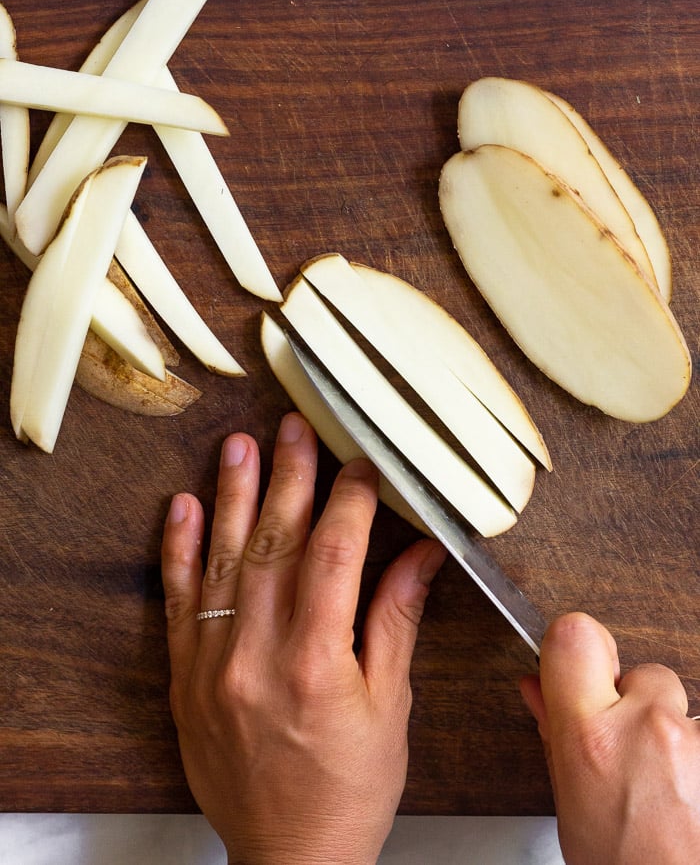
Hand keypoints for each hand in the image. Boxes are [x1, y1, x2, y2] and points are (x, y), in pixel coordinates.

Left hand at [161, 412, 445, 864]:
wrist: (289, 856)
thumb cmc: (349, 790)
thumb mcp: (390, 707)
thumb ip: (395, 621)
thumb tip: (421, 555)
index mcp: (317, 664)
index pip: (333, 556)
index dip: (350, 501)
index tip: (362, 465)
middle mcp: (258, 656)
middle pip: (274, 545)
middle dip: (289, 478)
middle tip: (295, 428)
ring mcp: (213, 664)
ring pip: (223, 561)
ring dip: (233, 497)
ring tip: (240, 446)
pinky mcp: (186, 677)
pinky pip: (178, 602)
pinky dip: (180, 551)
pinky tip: (186, 507)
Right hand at [520, 611, 699, 864]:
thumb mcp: (572, 807)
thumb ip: (555, 736)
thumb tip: (536, 688)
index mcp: (590, 738)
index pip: (574, 634)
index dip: (573, 645)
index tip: (575, 666)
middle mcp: (647, 726)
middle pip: (639, 671)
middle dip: (634, 702)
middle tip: (629, 754)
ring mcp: (695, 737)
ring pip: (678, 703)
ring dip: (669, 732)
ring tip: (665, 786)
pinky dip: (695, 754)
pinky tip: (688, 793)